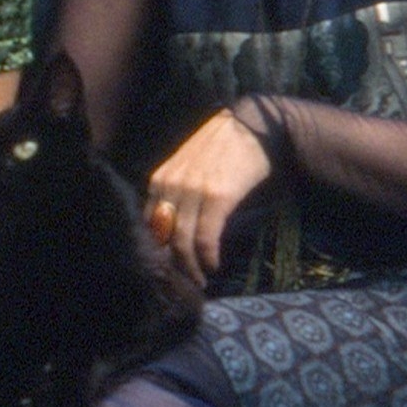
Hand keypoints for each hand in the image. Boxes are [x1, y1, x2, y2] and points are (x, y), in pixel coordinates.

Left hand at [146, 110, 272, 285]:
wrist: (256, 125)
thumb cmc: (224, 146)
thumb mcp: (189, 165)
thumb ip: (177, 191)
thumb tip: (172, 228)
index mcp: (160, 178)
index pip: (150, 223)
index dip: (159, 249)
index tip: (171, 265)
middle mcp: (170, 184)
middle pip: (164, 236)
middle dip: (174, 264)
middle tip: (186, 280)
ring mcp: (193, 190)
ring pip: (182, 240)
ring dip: (192, 266)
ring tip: (201, 278)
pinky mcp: (217, 196)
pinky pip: (205, 236)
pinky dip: (207, 256)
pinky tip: (213, 265)